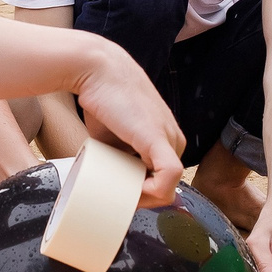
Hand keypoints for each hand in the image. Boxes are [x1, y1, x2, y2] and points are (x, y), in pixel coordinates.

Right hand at [71, 40, 185, 206]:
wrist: (97, 70)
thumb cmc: (103, 100)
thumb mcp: (114, 136)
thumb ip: (120, 155)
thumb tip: (110, 179)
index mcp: (166, 140)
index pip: (163, 181)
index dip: (142, 197)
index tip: (119, 199)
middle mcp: (173, 139)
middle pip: (166, 187)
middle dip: (141, 200)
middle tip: (116, 201)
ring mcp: (169, 138)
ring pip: (168, 186)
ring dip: (144, 199)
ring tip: (118, 196)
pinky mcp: (159, 137)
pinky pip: (169, 176)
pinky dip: (155, 191)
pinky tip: (136, 192)